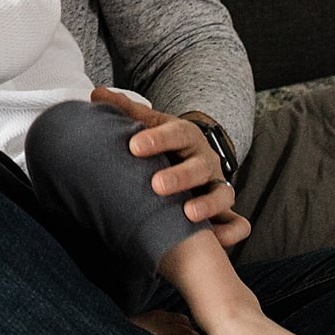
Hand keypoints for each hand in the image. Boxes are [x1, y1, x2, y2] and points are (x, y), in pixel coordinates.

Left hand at [89, 87, 250, 248]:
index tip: (133, 146)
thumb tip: (96, 94)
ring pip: (223, 194)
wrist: (191, 156)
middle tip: (156, 186)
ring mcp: (218, 185)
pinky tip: (216, 240)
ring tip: (188, 215)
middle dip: (180, 176)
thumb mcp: (149, 125)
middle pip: (199, 166)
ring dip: (208, 204)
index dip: (157, 139)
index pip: (176, 133)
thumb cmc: (163, 143)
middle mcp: (205, 161)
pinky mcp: (227, 211)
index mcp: (186, 137)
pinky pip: (238, 223)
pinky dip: (231, 231)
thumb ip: (125, 112)